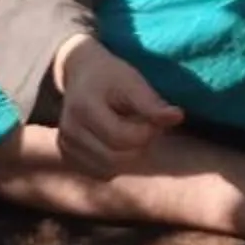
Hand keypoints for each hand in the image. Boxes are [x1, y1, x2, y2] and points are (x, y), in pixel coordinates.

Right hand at [52, 37, 181, 178]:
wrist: (82, 72)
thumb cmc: (111, 75)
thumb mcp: (132, 80)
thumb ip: (152, 102)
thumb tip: (178, 117)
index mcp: (84, 108)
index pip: (123, 138)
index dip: (147, 131)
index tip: (155, 116)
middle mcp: (69, 130)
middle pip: (116, 158)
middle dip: (139, 145)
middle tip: (146, 125)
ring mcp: (65, 145)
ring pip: (109, 169)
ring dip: (128, 155)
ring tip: (130, 130)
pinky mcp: (67, 155)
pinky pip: (100, 172)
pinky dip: (115, 162)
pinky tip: (115, 141)